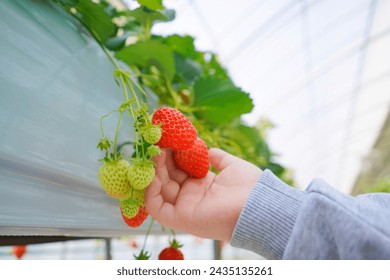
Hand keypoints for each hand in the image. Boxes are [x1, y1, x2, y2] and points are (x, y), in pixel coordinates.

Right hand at [145, 148, 262, 240]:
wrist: (259, 206)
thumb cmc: (249, 187)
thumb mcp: (232, 165)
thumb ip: (217, 158)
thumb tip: (207, 149)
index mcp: (203, 185)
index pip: (180, 169)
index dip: (172, 155)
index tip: (168, 139)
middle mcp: (192, 196)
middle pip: (168, 177)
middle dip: (161, 160)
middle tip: (158, 142)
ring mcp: (185, 208)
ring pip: (160, 189)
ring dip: (155, 170)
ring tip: (156, 152)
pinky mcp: (180, 218)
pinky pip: (156, 207)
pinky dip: (150, 191)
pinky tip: (154, 173)